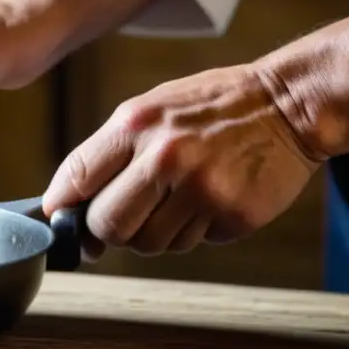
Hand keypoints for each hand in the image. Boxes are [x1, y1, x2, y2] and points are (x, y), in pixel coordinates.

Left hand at [42, 64, 323, 257]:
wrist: (289, 103)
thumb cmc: (211, 106)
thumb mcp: (150, 109)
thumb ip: (109, 153)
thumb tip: (67, 203)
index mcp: (136, 126)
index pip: (76, 177)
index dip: (61, 206)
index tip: (59, 217)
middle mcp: (165, 158)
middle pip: (107, 225)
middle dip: (107, 230)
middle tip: (123, 217)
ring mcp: (201, 190)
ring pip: (148, 244)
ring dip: (154, 232)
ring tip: (176, 198)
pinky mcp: (232, 215)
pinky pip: (191, 244)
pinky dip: (193, 230)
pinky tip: (208, 199)